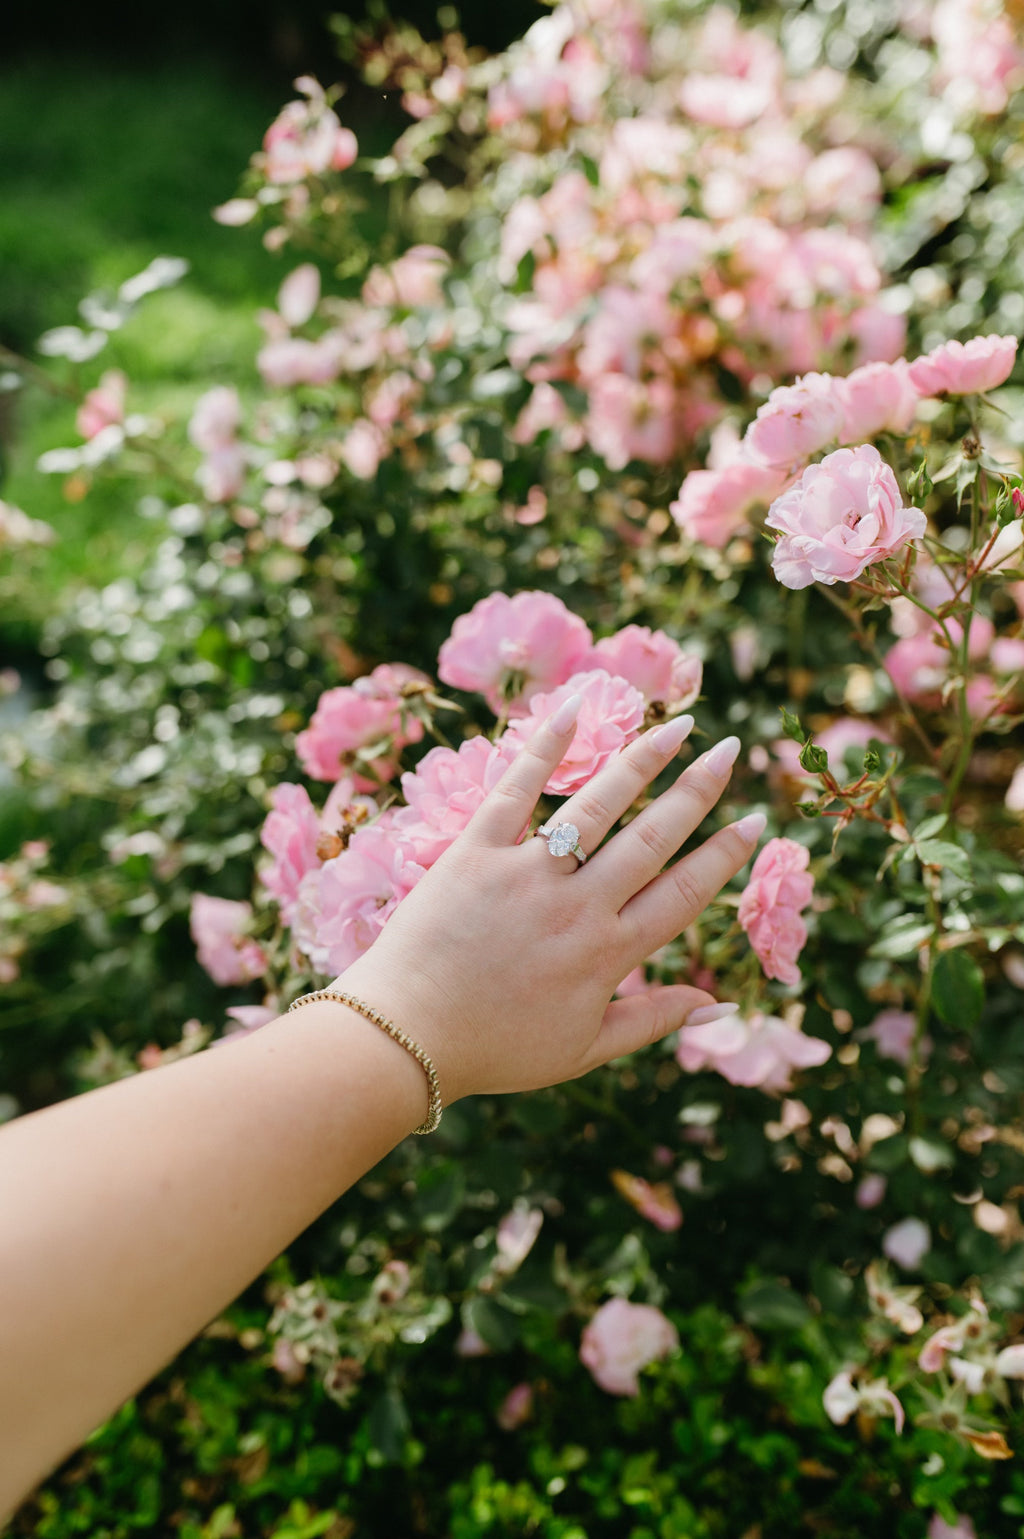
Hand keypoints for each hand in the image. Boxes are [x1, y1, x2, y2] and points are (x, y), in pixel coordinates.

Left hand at [338, 699, 764, 1105]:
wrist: (403, 1038)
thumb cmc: (494, 1050)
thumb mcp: (582, 1050)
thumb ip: (651, 1021)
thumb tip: (716, 1005)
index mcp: (608, 954)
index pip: (684, 893)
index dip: (725, 855)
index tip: (757, 819)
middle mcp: (577, 907)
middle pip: (653, 837)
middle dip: (699, 790)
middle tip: (733, 751)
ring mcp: (526, 874)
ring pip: (597, 805)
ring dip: (643, 760)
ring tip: (680, 725)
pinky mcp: (474, 852)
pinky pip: (515, 790)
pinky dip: (545, 748)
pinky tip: (575, 708)